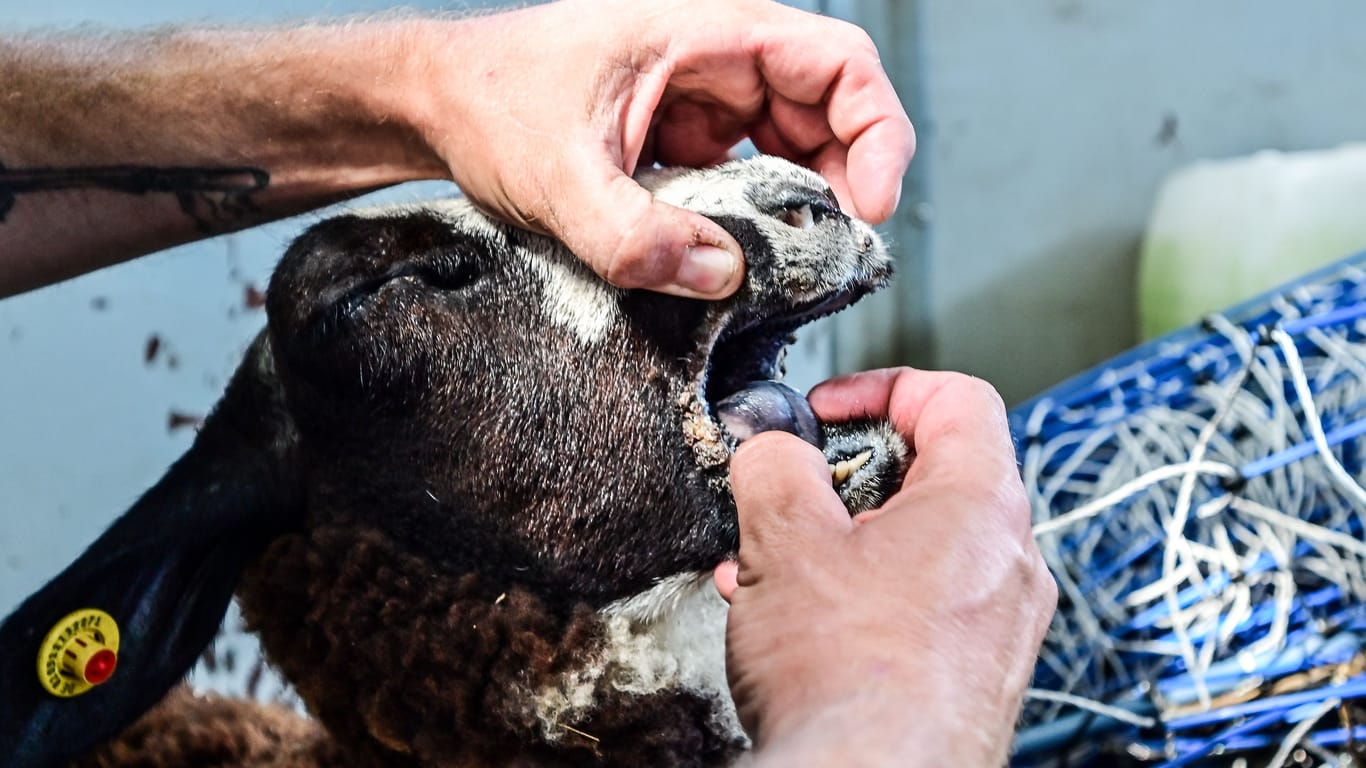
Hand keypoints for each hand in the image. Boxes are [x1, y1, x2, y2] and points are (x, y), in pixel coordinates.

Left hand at [413, 0, 914, 298]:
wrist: (437, 103)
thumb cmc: (490, 105)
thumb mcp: (556, 179)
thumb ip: (632, 237)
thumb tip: (722, 276)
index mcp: (705, 29)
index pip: (839, 61)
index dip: (877, 130)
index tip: (871, 202)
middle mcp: (717, 54)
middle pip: (830, 108)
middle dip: (847, 180)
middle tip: (832, 252)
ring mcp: (704, 93)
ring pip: (795, 142)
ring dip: (805, 201)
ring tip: (791, 260)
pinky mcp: (686, 131)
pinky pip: (749, 168)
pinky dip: (758, 212)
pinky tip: (741, 254)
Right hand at [717, 368, 1055, 765]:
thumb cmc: (848, 678)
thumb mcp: (784, 540)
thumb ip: (776, 468)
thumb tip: (774, 448)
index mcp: (982, 506)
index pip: (956, 398)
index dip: (881, 387)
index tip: (826, 409)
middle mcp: (1009, 564)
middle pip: (935, 475)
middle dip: (848, 477)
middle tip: (795, 493)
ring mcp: (1000, 626)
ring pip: (919, 549)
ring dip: (843, 543)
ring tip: (776, 566)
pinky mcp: (975, 676)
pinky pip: (921, 607)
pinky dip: (861, 596)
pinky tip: (796, 621)